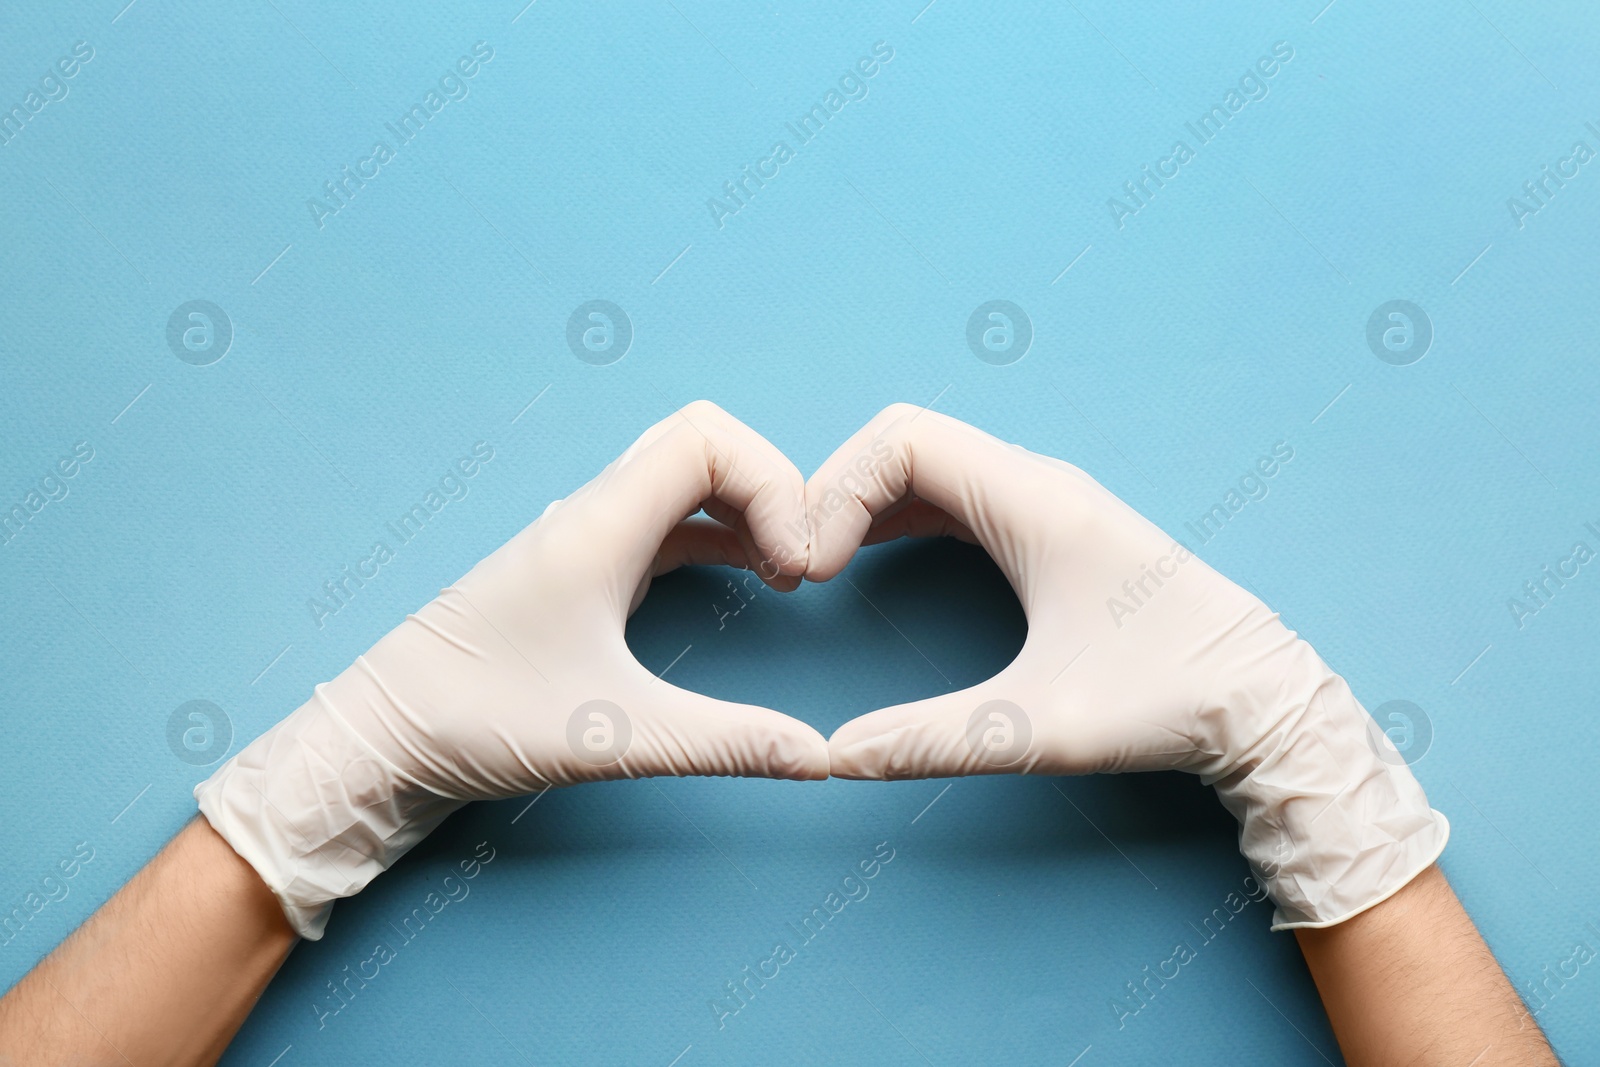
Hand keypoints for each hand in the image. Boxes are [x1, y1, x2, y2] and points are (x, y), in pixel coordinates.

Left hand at [197, 402, 828, 937]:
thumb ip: (725, 743)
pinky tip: (747, 579)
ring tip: (786, 576)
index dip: (774, 483)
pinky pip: (667, 520)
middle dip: (771, 491)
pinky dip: (720, 534)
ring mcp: (584, 539)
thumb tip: (820, 759)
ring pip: (685, 481)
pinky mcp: (581, 570)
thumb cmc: (478, 723)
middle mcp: (591, 516)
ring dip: (746, 510)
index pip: (707, 438)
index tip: (797, 567)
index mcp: (598, 527)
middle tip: (803, 566)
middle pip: (703, 446)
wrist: (384, 739)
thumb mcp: (616, 737)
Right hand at [806, 405, 1447, 928]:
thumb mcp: (1044, 728)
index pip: (903, 440)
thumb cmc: (1167, 700)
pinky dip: (899, 514)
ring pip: (928, 464)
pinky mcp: (1050, 527)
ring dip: (866, 501)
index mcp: (1035, 502)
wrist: (1263, 698)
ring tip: (821, 565)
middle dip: (838, 491)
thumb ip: (934, 741)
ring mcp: (1045, 500)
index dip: (837, 489)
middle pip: (905, 442)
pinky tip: (870, 558)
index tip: (816, 569)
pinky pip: (954, 494)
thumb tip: (838, 757)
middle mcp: (1037, 483)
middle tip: (804, 569)